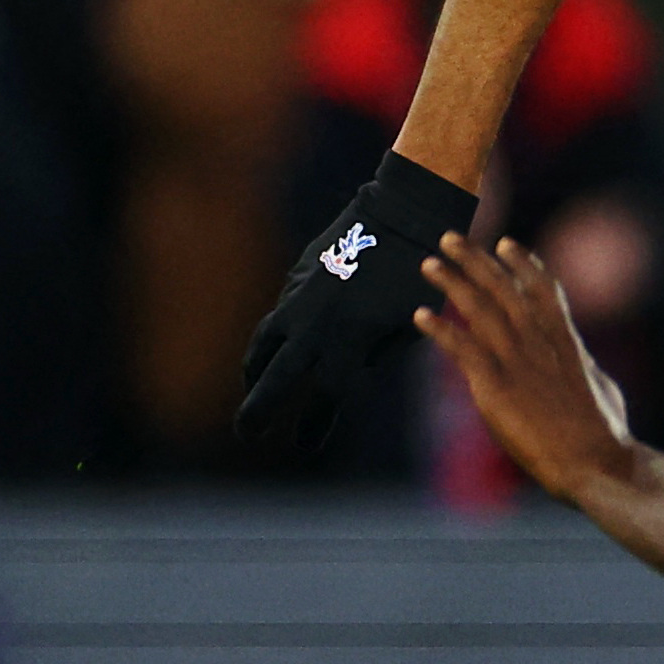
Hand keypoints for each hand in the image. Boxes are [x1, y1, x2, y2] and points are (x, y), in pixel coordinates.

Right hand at [236, 154, 480, 451]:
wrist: (401, 216)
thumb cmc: (418, 276)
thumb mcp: (407, 326)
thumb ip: (373, 355)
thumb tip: (348, 376)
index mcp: (348, 340)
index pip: (325, 396)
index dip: (314, 425)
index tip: (306, 447)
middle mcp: (315, 322)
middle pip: (276, 376)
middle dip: (260, 408)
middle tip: (246, 433)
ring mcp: (300, 298)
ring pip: (265, 343)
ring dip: (255, 372)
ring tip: (251, 390)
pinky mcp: (296, 277)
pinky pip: (277, 315)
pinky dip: (272, 338)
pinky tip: (273, 349)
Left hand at [418, 234, 634, 498]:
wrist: (593, 461)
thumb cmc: (604, 434)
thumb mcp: (599, 385)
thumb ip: (581, 363)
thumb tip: (579, 357)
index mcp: (567, 340)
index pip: (543, 289)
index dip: (524, 264)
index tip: (507, 244)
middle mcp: (539, 341)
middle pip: (503, 288)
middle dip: (476, 260)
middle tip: (451, 238)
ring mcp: (516, 360)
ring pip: (478, 308)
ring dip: (452, 282)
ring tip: (430, 263)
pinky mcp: (495, 384)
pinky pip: (461, 347)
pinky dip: (440, 329)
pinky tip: (420, 315)